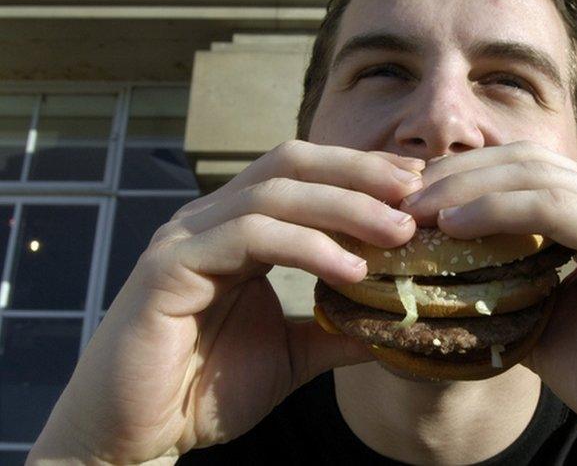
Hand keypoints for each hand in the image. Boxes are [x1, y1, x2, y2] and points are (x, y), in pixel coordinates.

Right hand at [29, 141, 422, 463]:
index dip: (361, 170)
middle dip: (358, 172)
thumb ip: (340, 329)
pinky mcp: (169, 268)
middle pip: (290, 164)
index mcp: (237, 228)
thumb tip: (401, 319)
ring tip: (399, 232)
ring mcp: (186, 239)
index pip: (303, 173)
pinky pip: (247, 237)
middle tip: (417, 189)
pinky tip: (352, 270)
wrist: (135, 436)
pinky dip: (306, 246)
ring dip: (345, 207)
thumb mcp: (294, 353)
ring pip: (274, 194)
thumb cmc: (205, 391)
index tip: (417, 181)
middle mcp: (210, 220)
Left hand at [400, 141, 576, 462]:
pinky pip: (559, 209)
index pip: (523, 170)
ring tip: (415, 211)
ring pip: (538, 175)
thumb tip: (438, 293)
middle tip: (398, 200)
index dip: (463, 178)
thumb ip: (505, 296)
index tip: (407, 204)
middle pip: (524, 160)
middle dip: (456, 174)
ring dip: (467, 187)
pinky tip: (456, 225)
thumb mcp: (544, 328)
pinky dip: (501, 209)